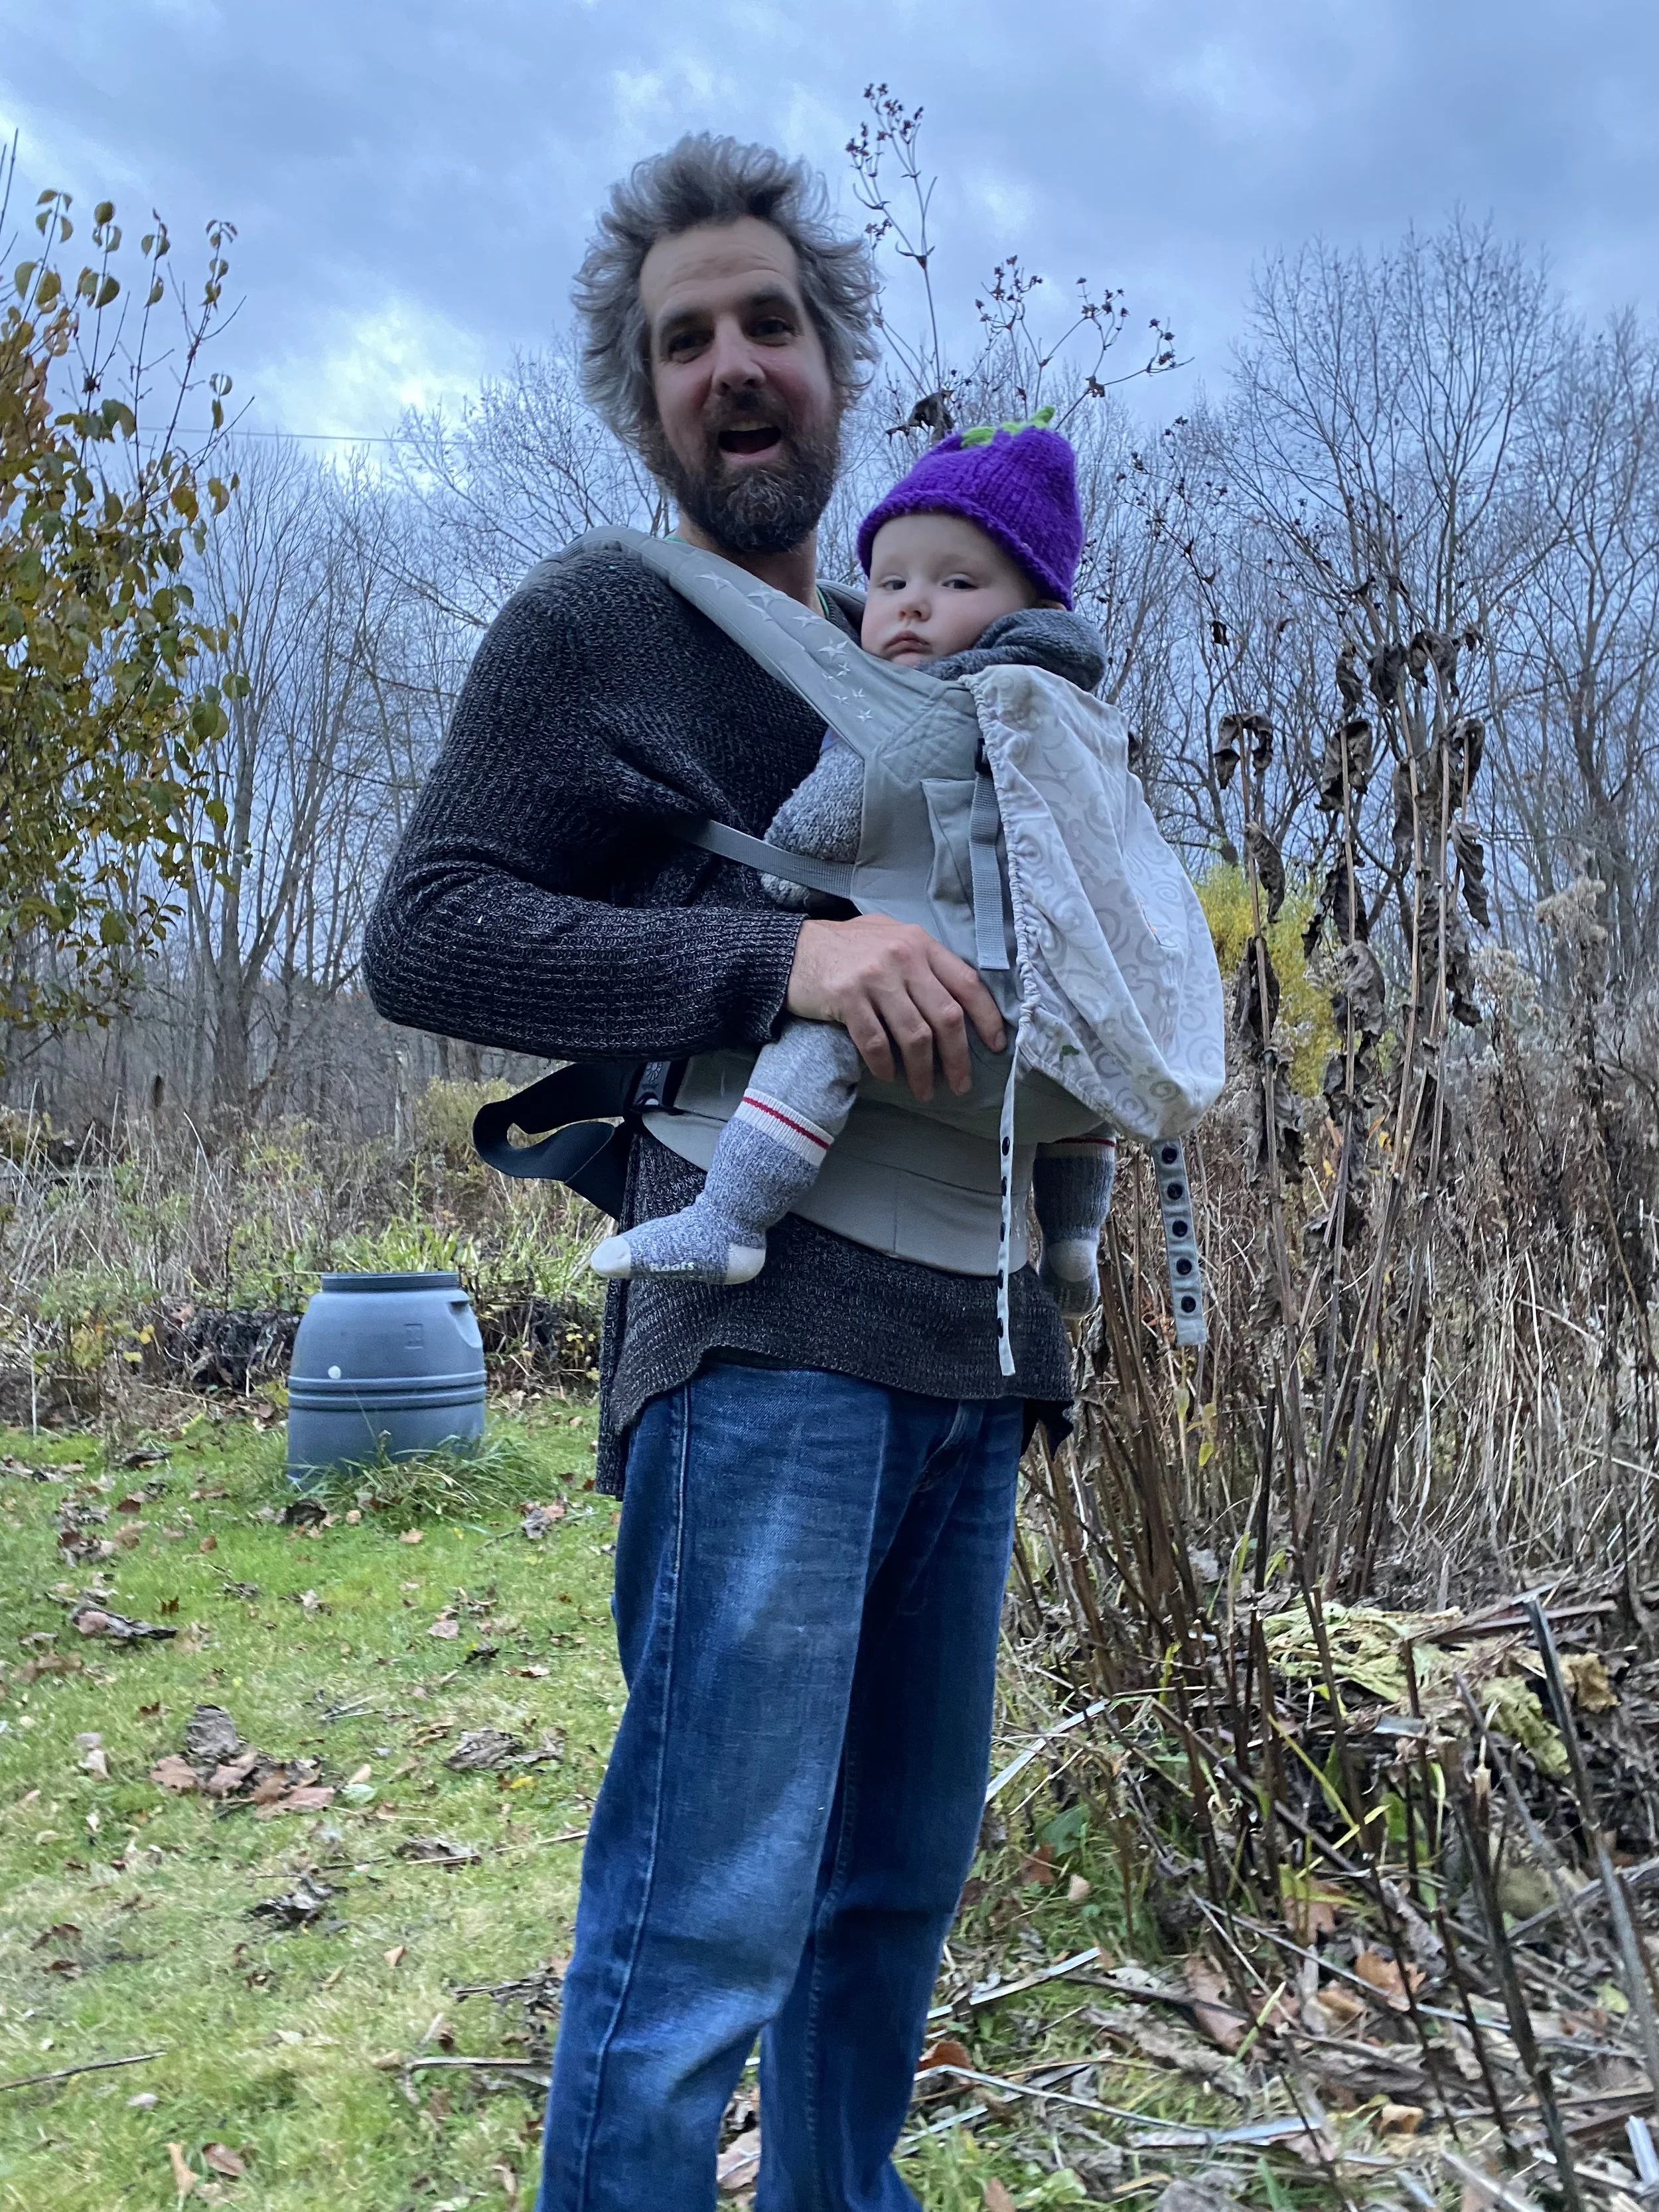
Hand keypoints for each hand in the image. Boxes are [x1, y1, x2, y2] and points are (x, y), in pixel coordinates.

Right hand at [786, 914, 1005, 1101]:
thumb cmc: (846, 948)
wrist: (790, 948)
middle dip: (958, 1058)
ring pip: (914, 1036)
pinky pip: (876, 1043)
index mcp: (921, 943)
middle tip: (960, 1084)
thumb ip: (922, 961)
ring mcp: (875, 977)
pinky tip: (888, 1076)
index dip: (987, 1018)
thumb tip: (957, 1000)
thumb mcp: (891, 939)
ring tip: (924, 1090)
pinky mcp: (847, 997)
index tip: (996, 1045)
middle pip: (946, 1017)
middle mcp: (903, 957)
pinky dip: (885, 1065)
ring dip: (923, 1071)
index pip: (967, 983)